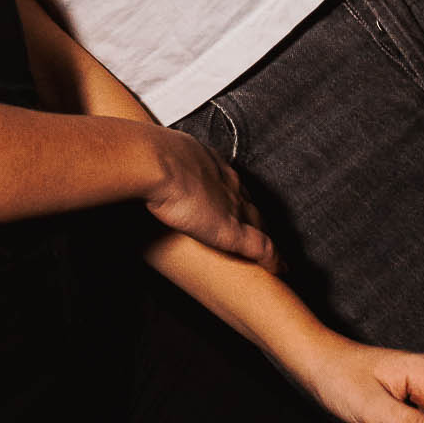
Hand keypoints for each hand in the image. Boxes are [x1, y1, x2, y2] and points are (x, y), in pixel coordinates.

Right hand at [142, 128, 276, 266]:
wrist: (157, 164)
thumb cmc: (150, 157)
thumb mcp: (159, 154)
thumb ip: (160, 162)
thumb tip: (143, 164)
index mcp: (212, 164)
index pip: (232, 184)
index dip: (235, 197)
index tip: (234, 206)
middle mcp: (228, 183)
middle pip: (249, 202)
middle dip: (253, 215)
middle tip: (257, 229)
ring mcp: (233, 206)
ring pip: (259, 223)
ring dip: (264, 234)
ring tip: (268, 250)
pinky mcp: (233, 231)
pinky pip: (262, 247)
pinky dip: (272, 259)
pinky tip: (280, 269)